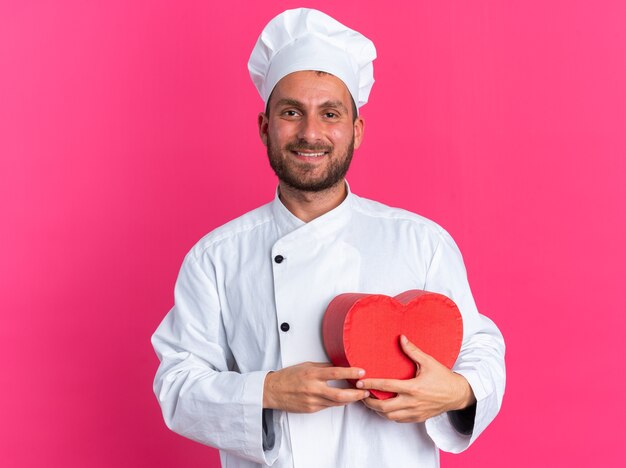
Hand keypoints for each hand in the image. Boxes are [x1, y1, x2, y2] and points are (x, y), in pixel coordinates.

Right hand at [263, 362, 369, 412]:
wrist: (273, 391)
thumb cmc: (289, 376)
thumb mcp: (306, 366)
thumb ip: (323, 367)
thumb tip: (339, 366)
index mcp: (312, 374)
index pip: (335, 373)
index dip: (350, 373)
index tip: (362, 372)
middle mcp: (313, 388)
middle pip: (340, 395)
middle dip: (356, 394)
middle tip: (366, 391)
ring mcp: (313, 401)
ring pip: (337, 403)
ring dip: (350, 399)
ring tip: (360, 395)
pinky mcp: (311, 409)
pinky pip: (328, 406)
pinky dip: (338, 402)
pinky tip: (344, 399)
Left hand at [356, 335, 475, 422]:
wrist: (458, 394)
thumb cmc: (443, 377)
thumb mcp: (429, 361)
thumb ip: (413, 351)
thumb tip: (401, 338)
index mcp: (413, 387)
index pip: (386, 386)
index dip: (371, 384)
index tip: (359, 382)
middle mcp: (412, 402)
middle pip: (384, 407)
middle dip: (369, 401)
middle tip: (360, 394)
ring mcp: (415, 412)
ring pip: (390, 416)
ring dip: (377, 410)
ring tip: (369, 400)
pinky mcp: (418, 418)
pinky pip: (398, 420)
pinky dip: (389, 415)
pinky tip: (384, 408)